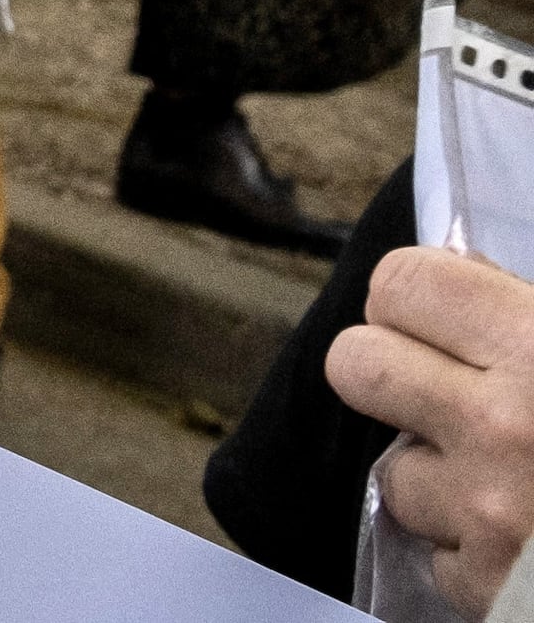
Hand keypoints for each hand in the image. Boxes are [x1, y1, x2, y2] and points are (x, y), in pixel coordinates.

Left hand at [334, 246, 533, 611]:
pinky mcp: (491, 588)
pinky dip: (473, 550)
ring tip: (509, 475)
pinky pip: (438, 555)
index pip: (402, 283)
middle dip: (395, 371)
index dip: (421, 297)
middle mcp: (504, 424)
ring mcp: (490, 513)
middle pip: (354, 364)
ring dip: (440, 472)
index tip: (450, 315)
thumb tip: (480, 283)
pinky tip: (528, 538)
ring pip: (394, 469)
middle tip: (452, 387)